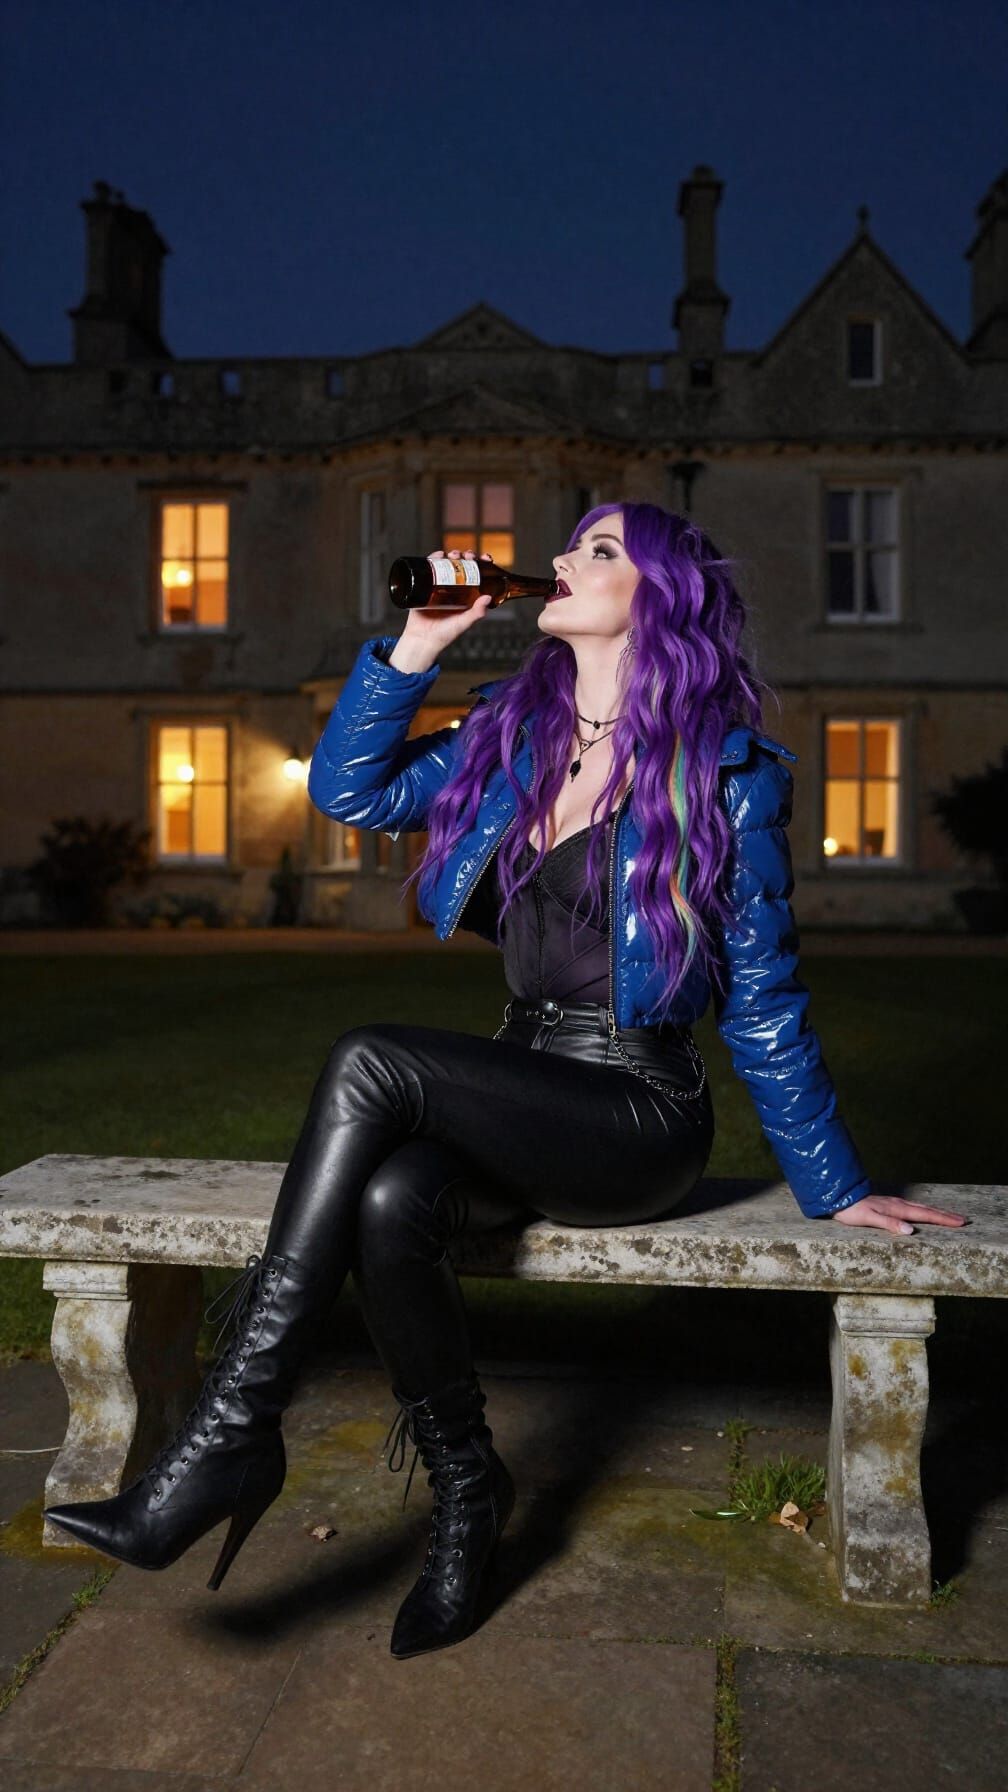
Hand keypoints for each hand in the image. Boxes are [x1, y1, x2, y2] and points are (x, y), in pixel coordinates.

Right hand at [399, 550, 495, 657]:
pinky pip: (429, 569)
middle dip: (466, 556)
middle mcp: (453, 589)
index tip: (485, 558)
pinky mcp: (424, 585)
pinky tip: (438, 556)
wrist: (421, 639)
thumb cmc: (444, 635)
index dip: (482, 564)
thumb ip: (476, 613)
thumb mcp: (463, 623)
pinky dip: (433, 559)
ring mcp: (438, 586)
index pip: (477, 575)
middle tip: (468, 556)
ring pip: (447, 564)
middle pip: (462, 566)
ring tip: (453, 555)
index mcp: (466, 596)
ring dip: (451, 555)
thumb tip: (487, 597)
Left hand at [830, 1193, 968, 1234]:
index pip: (925, 1215)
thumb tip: (910, 1230)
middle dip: (945, 1215)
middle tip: (963, 1220)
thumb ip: (889, 1224)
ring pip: (921, 1208)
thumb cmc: (852, 1210)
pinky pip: (912, 1208)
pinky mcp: (888, 1205)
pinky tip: (923, 1213)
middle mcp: (898, 1205)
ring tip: (949, 1216)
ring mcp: (894, 1204)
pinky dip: (924, 1211)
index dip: (943, 1219)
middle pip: (927, 1210)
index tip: (960, 1222)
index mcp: (897, 1209)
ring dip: (937, 1213)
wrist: (839, 1196)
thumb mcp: (869, 1219)